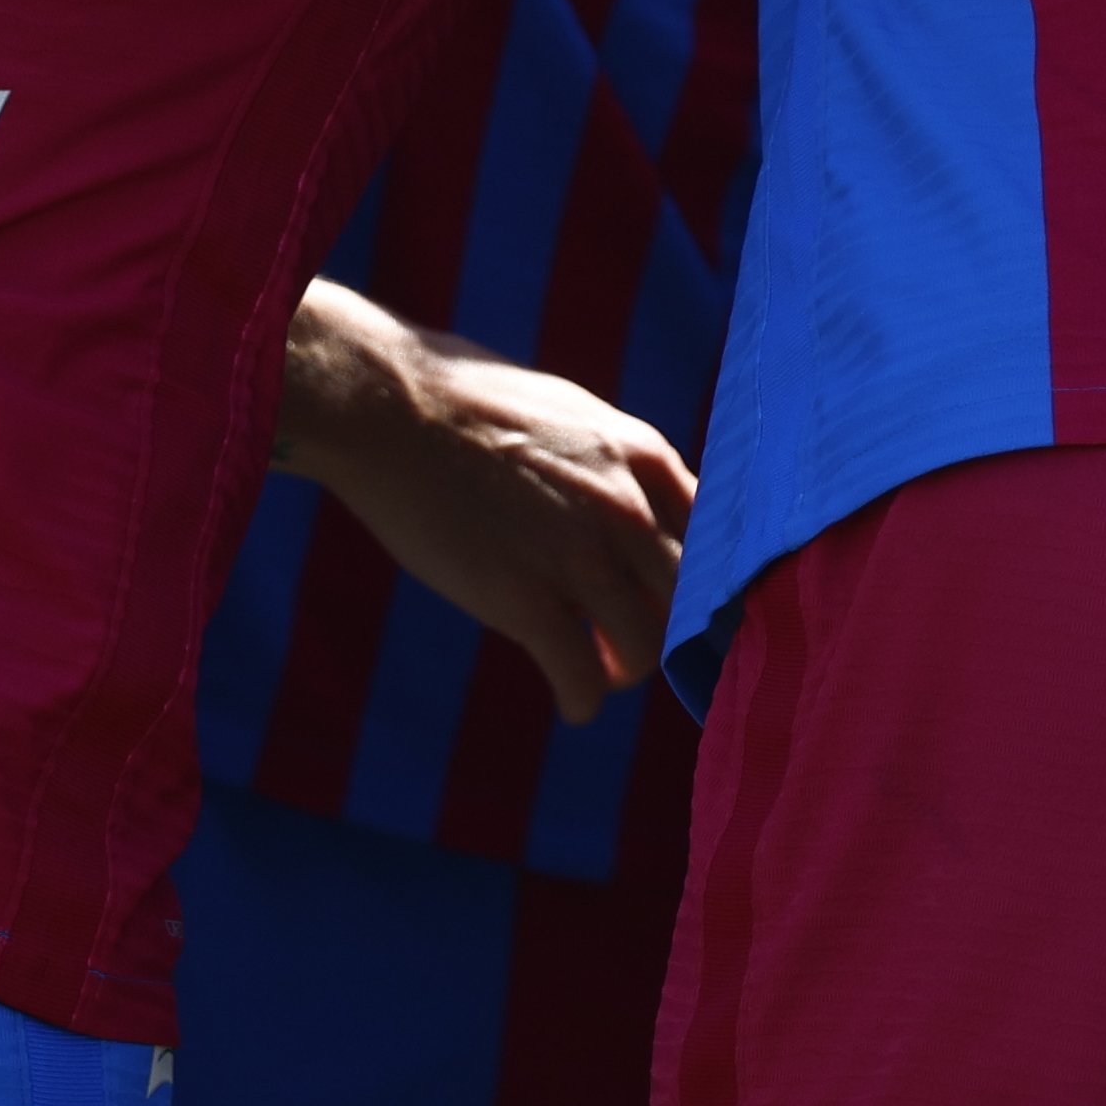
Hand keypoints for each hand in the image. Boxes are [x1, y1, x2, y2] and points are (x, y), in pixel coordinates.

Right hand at [272, 282, 693, 724]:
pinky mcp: (526, 601)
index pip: (715, 535)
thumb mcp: (571, 412)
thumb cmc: (466, 401)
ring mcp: (580, 558)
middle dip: (672, 627)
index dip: (700, 577)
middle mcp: (628, 508)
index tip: (681, 599)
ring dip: (629, 669)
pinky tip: (574, 704)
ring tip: (601, 671)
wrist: (390, 409)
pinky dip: (583, 700)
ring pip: (646, 646)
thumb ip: (612, 459)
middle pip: (690, 597)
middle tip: (640, 639)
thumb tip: (634, 493)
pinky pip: (581, 676)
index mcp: (644, 455)